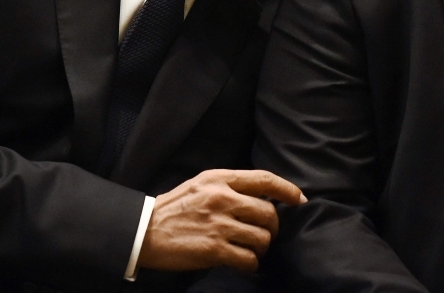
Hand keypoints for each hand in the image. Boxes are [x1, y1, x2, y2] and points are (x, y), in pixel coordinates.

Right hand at [136, 169, 305, 272]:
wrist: (143, 231)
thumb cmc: (174, 208)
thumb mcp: (201, 184)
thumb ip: (230, 186)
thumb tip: (263, 195)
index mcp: (220, 179)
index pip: (265, 180)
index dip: (288, 189)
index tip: (300, 200)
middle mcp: (222, 199)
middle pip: (269, 213)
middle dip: (273, 228)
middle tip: (265, 235)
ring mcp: (219, 225)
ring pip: (262, 238)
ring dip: (261, 248)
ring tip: (251, 250)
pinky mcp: (213, 250)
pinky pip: (248, 259)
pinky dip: (251, 265)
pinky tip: (243, 263)